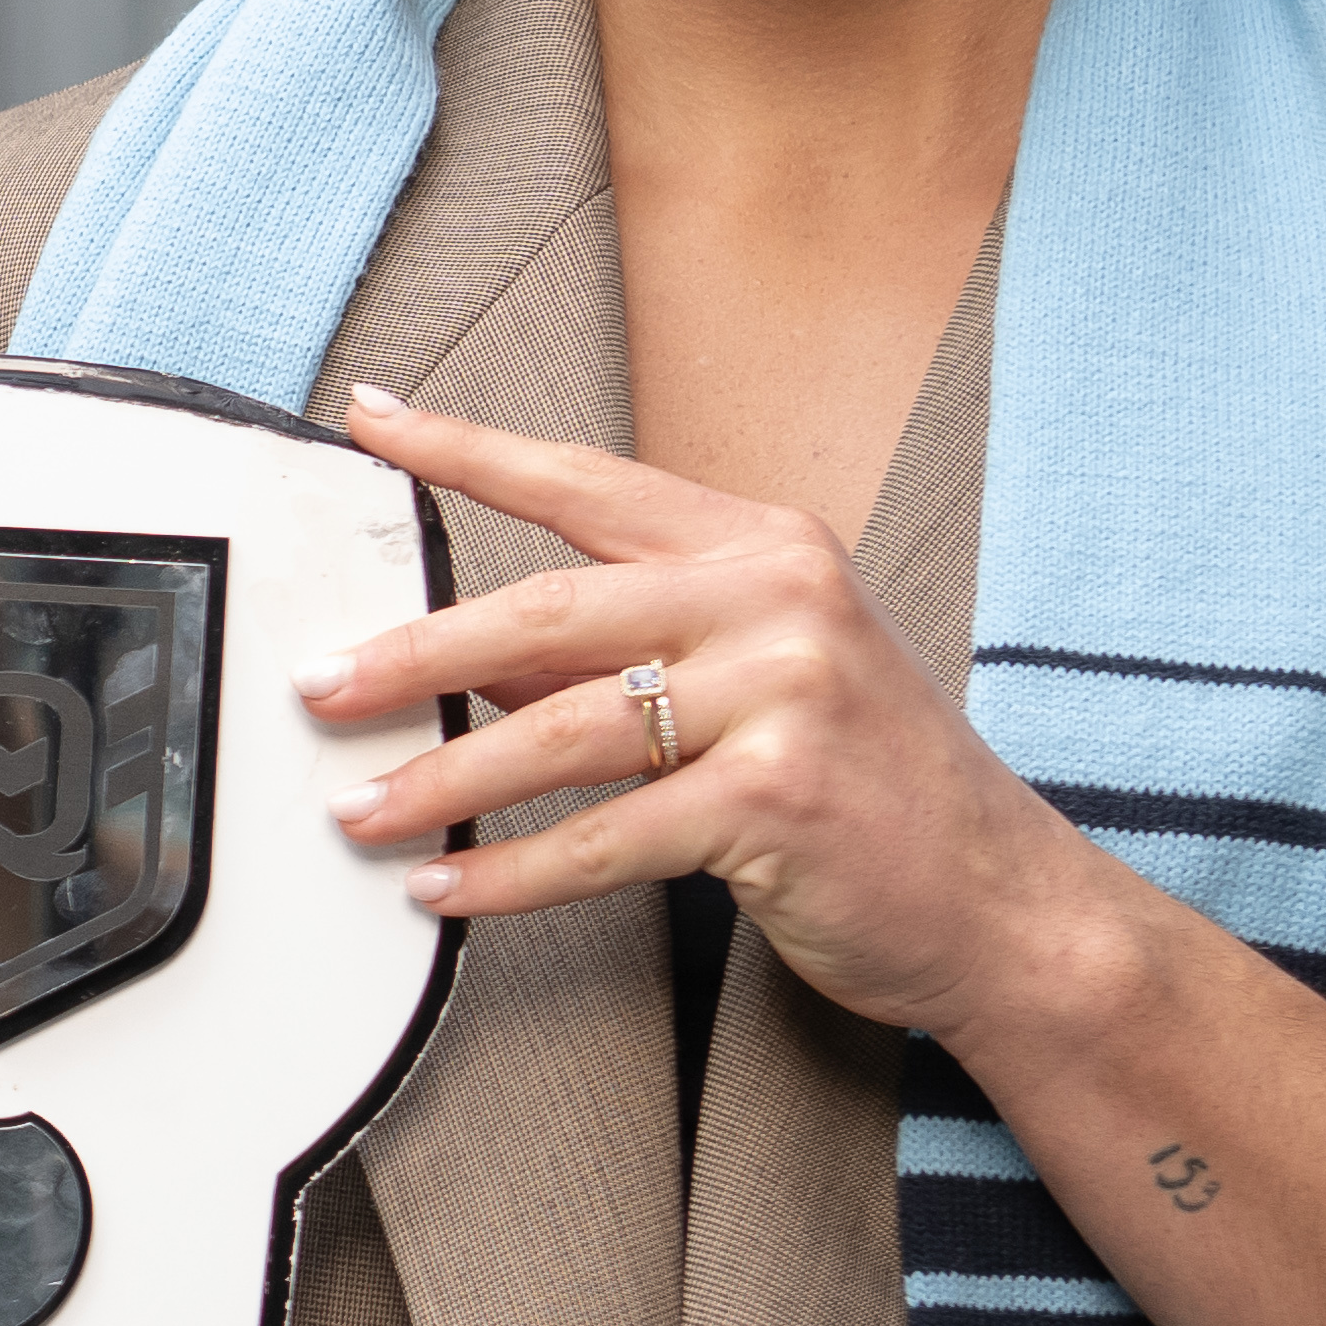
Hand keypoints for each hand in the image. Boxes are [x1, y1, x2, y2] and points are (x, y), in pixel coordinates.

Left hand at [296, 388, 1143, 1047]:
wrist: (1005, 900)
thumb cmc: (877, 791)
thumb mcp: (765, 682)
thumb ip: (630, 656)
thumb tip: (474, 664)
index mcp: (765, 547)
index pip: (585, 480)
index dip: (464, 448)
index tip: (368, 425)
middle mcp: (776, 600)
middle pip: (548, 611)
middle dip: (415, 651)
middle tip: (320, 685)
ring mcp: (782, 696)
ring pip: (561, 730)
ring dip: (443, 779)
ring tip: (362, 809)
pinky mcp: (774, 800)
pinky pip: (601, 838)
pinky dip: (509, 874)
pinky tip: (447, 891)